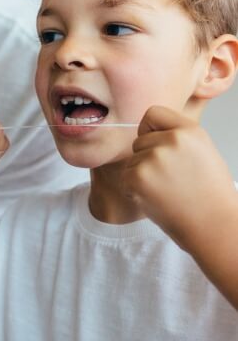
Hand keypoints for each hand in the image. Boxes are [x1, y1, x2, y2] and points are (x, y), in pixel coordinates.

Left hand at [124, 105, 235, 242]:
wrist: (214, 227)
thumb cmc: (210, 194)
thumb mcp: (203, 151)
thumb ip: (178, 136)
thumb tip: (149, 130)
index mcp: (190, 130)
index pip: (153, 113)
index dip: (150, 130)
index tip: (157, 144)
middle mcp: (171, 140)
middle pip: (139, 140)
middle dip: (147, 157)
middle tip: (170, 179)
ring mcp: (153, 158)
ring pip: (132, 160)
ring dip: (142, 175)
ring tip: (167, 191)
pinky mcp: (137, 177)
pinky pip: (125, 177)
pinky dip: (135, 190)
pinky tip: (157, 199)